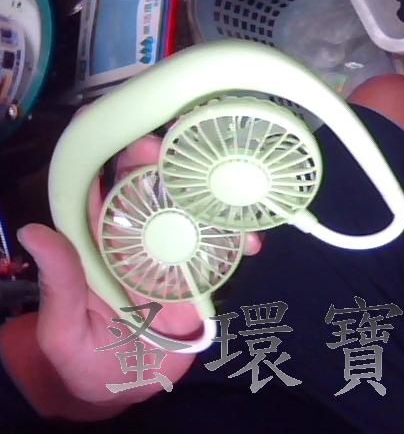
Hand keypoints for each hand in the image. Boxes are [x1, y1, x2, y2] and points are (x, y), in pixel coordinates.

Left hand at [0, 135, 260, 420]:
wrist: (129, 386)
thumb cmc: (88, 358)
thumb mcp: (65, 329)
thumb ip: (60, 285)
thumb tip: (33, 232)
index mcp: (100, 243)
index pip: (103, 189)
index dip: (113, 158)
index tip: (133, 137)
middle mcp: (139, 239)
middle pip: (152, 189)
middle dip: (167, 163)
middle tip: (185, 145)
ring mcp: (174, 254)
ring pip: (193, 213)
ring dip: (212, 198)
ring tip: (231, 191)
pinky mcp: (200, 276)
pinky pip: (222, 251)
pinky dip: (238, 243)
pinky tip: (250, 244)